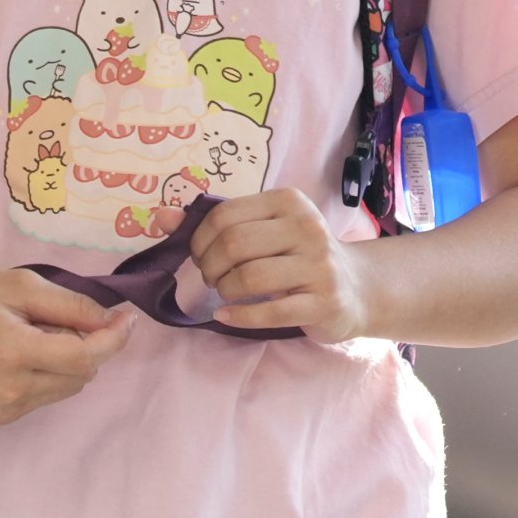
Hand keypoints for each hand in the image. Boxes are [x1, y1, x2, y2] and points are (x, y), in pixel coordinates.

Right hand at [0, 270, 131, 425]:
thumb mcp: (17, 285)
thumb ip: (71, 306)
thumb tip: (113, 324)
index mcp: (13, 353)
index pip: (85, 357)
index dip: (112, 339)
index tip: (126, 320)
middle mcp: (11, 391)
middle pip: (81, 375)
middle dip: (81, 346)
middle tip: (49, 319)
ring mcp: (4, 410)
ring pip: (66, 389)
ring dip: (63, 363)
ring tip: (27, 337)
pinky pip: (43, 397)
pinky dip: (43, 376)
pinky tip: (13, 357)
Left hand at [186, 188, 382, 342]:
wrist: (357, 287)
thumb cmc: (299, 254)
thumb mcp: (264, 229)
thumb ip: (214, 222)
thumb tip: (160, 218)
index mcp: (288, 201)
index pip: (225, 215)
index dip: (199, 238)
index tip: (200, 255)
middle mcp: (308, 228)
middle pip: (235, 244)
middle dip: (209, 266)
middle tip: (210, 277)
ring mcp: (319, 266)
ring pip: (249, 277)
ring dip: (225, 290)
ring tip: (225, 293)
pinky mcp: (324, 302)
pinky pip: (270, 311)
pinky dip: (239, 316)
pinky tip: (226, 316)